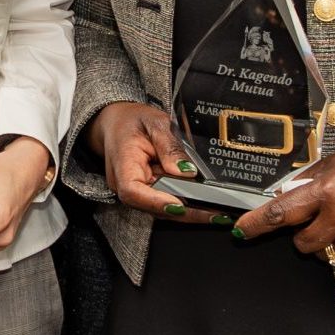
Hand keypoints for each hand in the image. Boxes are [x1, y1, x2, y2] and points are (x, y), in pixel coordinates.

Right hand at [88, 101, 225, 226]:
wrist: (117, 121)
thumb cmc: (132, 120)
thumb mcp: (155, 123)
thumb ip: (170, 146)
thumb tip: (186, 170)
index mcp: (123, 164)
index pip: (133, 191)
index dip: (157, 202)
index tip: (181, 205)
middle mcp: (123, 183)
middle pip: (151, 206)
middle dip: (184, 212)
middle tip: (215, 214)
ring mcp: (134, 190)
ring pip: (160, 208)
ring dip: (188, 211)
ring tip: (216, 212)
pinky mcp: (145, 191)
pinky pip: (164, 201)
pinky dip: (183, 203)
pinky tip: (204, 205)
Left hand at [233, 142, 334, 266]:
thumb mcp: (333, 164)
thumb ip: (305, 183)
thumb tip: (281, 198)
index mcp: (327, 191)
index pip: (281, 213)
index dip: (257, 225)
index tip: (241, 232)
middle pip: (302, 244)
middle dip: (303, 235)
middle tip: (318, 219)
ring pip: (327, 256)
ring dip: (328, 243)